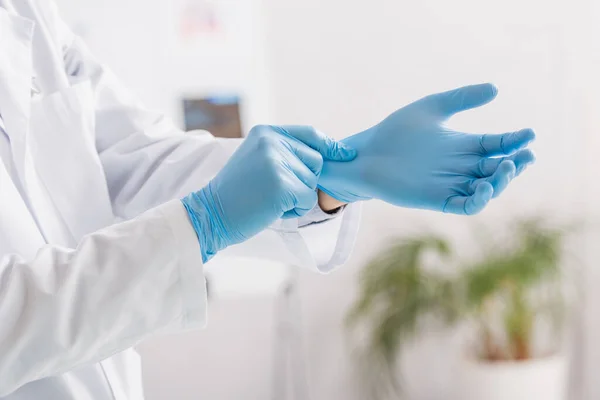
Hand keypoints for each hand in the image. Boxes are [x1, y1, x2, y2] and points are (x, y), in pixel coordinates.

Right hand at [182, 125, 355, 261]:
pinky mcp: (281, 184)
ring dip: (298, 197)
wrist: (211, 213)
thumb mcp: (257, 160)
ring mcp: (276, 161)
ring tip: (269, 199)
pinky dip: (294, 209)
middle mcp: (272, 141)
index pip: (310, 134)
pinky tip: (271, 208)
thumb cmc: (237, 192)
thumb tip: (325, 156)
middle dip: (304, 179)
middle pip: (316, 160)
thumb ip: (284, 153)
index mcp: (266, 132)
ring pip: (313, 182)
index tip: (346, 154)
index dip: (331, 146)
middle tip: (273, 189)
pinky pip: (307, 198)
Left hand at [318, 83, 535, 214]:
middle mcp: (461, 167)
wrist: (366, 153)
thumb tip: (495, 89)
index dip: (515, 141)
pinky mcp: (437, 199)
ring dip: (501, 181)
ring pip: (487, 189)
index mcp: (463, 145)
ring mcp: (450, 184)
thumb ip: (461, 98)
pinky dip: (479, 199)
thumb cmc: (394, 131)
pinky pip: (465, 205)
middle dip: (516, 163)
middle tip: (526, 155)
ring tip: (507, 167)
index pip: (498, 146)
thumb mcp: (431, 108)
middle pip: (498, 169)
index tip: (528, 134)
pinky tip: (484, 186)